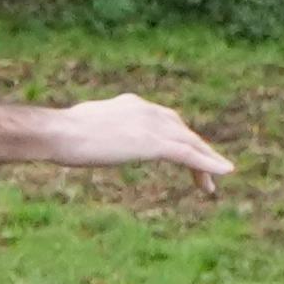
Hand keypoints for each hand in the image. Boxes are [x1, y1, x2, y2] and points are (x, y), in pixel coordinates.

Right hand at [48, 94, 233, 177]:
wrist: (59, 133)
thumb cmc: (60, 133)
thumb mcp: (84, 126)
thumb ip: (98, 129)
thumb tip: (90, 138)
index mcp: (131, 103)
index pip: (166, 119)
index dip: (180, 136)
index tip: (186, 150)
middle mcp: (147, 109)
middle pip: (183, 131)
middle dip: (197, 149)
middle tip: (207, 170)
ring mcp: (151, 126)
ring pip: (190, 143)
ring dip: (206, 161)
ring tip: (216, 180)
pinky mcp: (153, 143)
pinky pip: (188, 155)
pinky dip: (208, 164)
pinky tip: (223, 173)